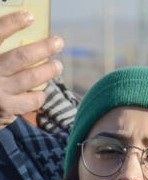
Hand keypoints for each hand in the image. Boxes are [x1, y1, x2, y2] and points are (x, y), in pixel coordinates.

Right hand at [0, 12, 63, 128]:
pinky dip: (40, 95)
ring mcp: (0, 92)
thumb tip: (16, 35)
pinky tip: (41, 90)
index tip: (30, 17)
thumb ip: (0, 47)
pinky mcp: (7, 109)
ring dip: (48, 70)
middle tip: (58, 42)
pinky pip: (31, 101)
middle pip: (21, 57)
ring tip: (57, 65)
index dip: (12, 24)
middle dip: (43, 48)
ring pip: (30, 78)